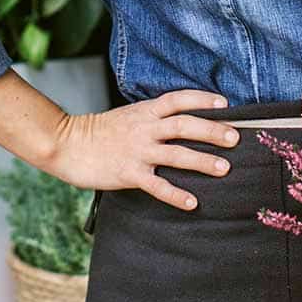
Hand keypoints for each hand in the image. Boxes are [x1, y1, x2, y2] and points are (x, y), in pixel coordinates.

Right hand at [45, 89, 237, 210]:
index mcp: (145, 111)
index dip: (202, 99)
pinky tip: (192, 202)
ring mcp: (137, 151)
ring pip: (176, 154)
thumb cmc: (99, 132)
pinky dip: (176, 194)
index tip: (225, 103)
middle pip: (184, 125)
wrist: (67, 144)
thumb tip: (181, 122)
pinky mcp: (128, 173)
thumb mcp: (128, 116)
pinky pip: (157, 186)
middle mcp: (144, 129)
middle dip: (212, 130)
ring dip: (202, 161)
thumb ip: (152, 117)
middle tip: (235, 138)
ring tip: (224, 168)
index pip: (178, 99)